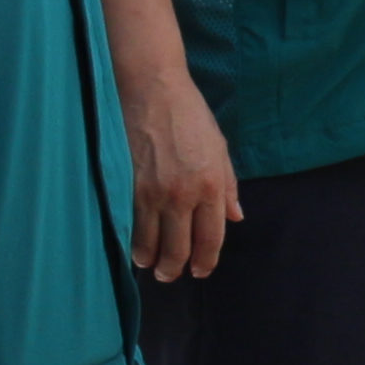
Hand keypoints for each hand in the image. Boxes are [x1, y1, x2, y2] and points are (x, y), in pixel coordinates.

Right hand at [119, 56, 239, 279]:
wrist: (153, 89)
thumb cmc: (190, 114)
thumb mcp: (220, 148)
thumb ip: (227, 186)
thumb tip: (236, 217)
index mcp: (211, 186)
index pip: (211, 238)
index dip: (206, 261)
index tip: (201, 271)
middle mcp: (184, 195)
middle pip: (179, 249)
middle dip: (174, 269)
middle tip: (170, 275)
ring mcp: (154, 193)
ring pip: (151, 243)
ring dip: (150, 261)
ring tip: (150, 265)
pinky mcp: (129, 185)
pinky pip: (131, 224)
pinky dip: (132, 241)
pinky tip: (133, 245)